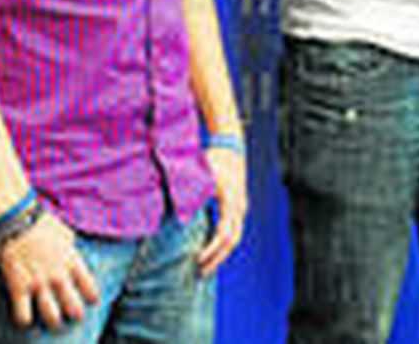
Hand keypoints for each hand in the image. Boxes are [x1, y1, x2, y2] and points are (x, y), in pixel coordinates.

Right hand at [0, 210, 100, 329]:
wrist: (19, 221)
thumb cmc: (43, 223)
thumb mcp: (66, 234)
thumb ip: (71, 248)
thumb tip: (72, 251)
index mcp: (72, 262)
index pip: (89, 286)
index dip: (92, 297)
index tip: (93, 302)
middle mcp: (58, 276)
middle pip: (73, 306)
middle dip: (76, 315)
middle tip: (76, 317)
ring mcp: (39, 283)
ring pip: (51, 315)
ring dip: (54, 322)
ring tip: (55, 324)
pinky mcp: (19, 287)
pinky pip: (23, 314)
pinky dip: (25, 320)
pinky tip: (26, 320)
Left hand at [197, 146, 248, 275]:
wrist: (230, 145)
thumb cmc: (212, 159)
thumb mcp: (199, 175)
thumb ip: (190, 195)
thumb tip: (178, 217)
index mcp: (230, 200)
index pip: (224, 233)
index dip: (211, 250)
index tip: (197, 260)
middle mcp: (239, 206)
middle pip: (232, 241)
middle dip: (216, 258)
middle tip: (199, 272)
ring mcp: (241, 207)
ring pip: (234, 238)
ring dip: (220, 254)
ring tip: (204, 268)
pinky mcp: (238, 207)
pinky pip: (233, 231)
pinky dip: (222, 244)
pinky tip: (210, 252)